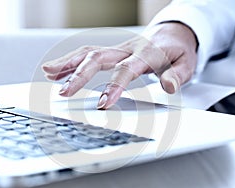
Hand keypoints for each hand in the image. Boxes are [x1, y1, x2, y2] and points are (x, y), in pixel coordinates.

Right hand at [42, 22, 197, 108]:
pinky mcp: (112, 51)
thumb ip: (177, 75)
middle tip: (64, 91)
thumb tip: (169, 87)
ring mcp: (117, 49)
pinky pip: (89, 53)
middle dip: (79, 74)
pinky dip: (72, 62)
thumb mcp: (186, 63)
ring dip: (68, 63)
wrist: (173, 35)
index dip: (114, 86)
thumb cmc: (177, 50)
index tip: (102, 104)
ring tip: (49, 73)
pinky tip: (59, 71)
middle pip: (99, 57)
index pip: (126, 70)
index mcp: (146, 53)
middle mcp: (127, 49)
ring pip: (89, 52)